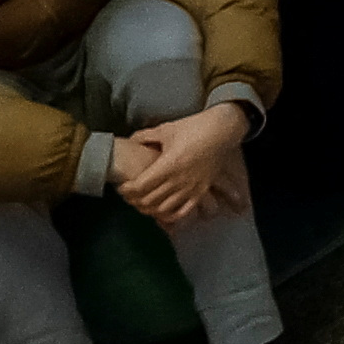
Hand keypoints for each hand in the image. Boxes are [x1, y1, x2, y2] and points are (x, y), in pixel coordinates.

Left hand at [111, 100, 250, 224]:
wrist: (222, 130)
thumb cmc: (194, 127)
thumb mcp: (167, 129)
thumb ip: (146, 136)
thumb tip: (130, 140)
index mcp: (168, 164)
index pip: (141, 186)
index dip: (127, 190)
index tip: (121, 186)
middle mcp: (179, 180)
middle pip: (149, 200)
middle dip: (134, 200)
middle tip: (128, 195)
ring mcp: (191, 188)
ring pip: (163, 209)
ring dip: (149, 209)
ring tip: (143, 202)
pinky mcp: (200, 191)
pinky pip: (183, 212)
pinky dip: (170, 216)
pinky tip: (162, 212)